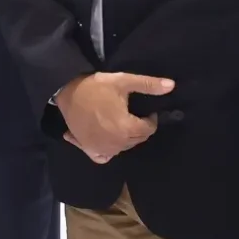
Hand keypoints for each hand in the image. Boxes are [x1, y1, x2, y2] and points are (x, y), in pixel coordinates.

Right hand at [55, 71, 174, 162]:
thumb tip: (172, 86)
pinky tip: (107, 139)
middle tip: (133, 115)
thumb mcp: (123, 81)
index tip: (145, 110)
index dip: (150, 118)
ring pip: (123, 148)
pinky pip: (104, 157)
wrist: (67, 91)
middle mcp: (116, 143)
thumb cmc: (96, 86)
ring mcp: (102, 148)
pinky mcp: (89, 148)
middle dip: (139, 128)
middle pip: (137, 139)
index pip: (148, 129)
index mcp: (127, 128)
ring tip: (121, 123)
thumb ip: (148, 85)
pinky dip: (109, 151)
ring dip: (126, 138)